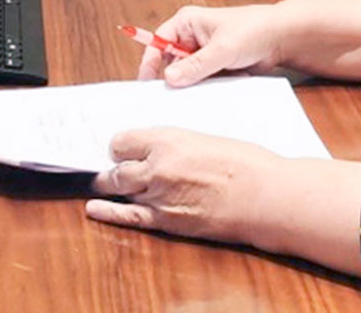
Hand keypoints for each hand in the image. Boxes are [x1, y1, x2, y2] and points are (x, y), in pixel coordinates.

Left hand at [86, 127, 277, 244]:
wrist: (265, 197)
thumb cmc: (245, 163)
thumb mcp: (205, 137)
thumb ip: (175, 143)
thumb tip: (159, 147)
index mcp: (167, 140)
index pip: (123, 140)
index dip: (122, 144)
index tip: (123, 146)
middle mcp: (156, 167)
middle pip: (118, 167)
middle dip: (114, 165)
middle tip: (115, 164)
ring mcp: (160, 196)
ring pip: (121, 189)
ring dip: (113, 185)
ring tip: (106, 181)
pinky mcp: (169, 222)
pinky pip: (130, 217)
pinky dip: (109, 213)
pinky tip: (94, 209)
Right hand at [135, 3, 283, 86]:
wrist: (282, 38)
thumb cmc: (253, 30)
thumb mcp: (222, 49)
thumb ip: (195, 65)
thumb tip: (170, 79)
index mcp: (186, 23)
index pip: (158, 43)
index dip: (151, 62)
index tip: (147, 83)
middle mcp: (191, 37)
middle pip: (170, 61)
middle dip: (173, 78)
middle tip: (171, 97)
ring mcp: (203, 52)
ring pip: (187, 74)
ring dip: (192, 84)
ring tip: (197, 94)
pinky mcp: (215, 66)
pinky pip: (202, 81)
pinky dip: (206, 88)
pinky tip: (211, 93)